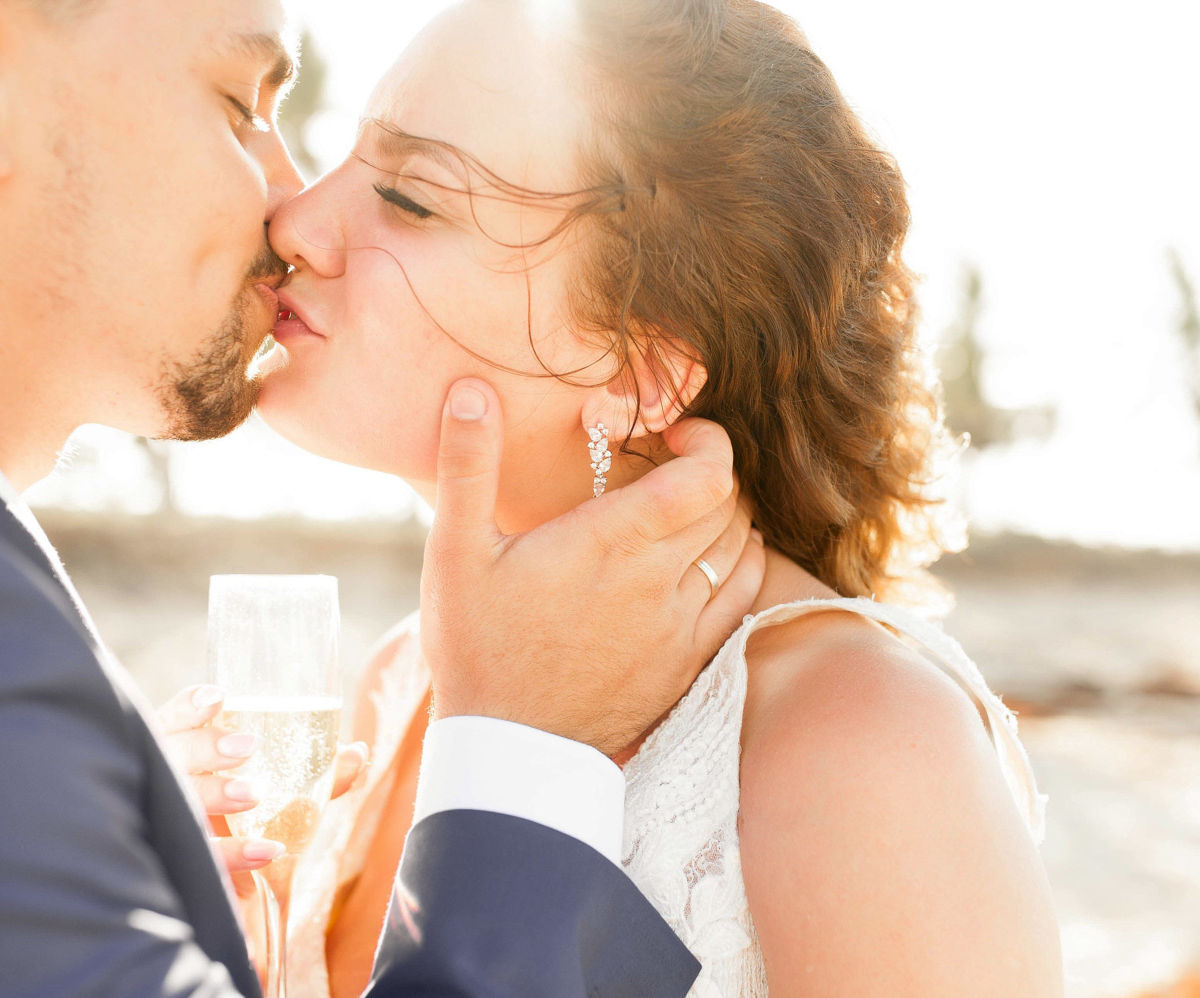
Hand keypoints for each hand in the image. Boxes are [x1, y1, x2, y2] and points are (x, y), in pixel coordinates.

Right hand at [155, 685, 367, 886]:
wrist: (246, 905)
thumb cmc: (256, 832)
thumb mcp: (285, 796)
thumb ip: (318, 774)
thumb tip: (359, 752)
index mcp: (180, 760)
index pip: (168, 724)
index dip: (187, 708)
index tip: (219, 696)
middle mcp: (165, 788)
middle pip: (169, 756)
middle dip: (204, 746)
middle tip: (248, 745)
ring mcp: (168, 828)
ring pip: (178, 803)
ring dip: (216, 793)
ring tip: (254, 793)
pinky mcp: (182, 870)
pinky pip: (201, 858)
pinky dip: (234, 853)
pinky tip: (267, 849)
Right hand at [422, 379, 765, 756]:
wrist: (507, 748)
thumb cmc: (476, 646)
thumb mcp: (454, 552)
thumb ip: (467, 465)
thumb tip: (472, 389)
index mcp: (610, 542)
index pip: (706, 475)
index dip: (708, 441)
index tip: (674, 432)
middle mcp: (659, 580)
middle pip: (729, 504)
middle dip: (709, 471)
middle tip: (669, 464)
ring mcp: (680, 625)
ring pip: (742, 548)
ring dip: (726, 515)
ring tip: (686, 508)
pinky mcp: (688, 662)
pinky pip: (746, 598)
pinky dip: (743, 564)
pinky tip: (713, 558)